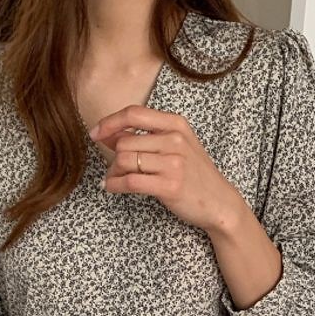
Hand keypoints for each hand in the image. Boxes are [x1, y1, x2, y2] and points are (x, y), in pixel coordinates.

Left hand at [91, 104, 245, 232]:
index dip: (110, 122)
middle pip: (125, 142)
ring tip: (115, 180)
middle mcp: (174, 140)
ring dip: (113, 173)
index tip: (96, 133)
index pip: (133, 113)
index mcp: (176, 124)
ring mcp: (173, 163)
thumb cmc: (194, 175)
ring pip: (125, 161)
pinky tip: (112, 187)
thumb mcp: (176, 146)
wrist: (219, 202)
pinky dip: (114, 185)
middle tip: (115, 169)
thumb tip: (107, 133)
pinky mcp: (169, 186)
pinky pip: (130, 181)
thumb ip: (146, 137)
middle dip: (113, 157)